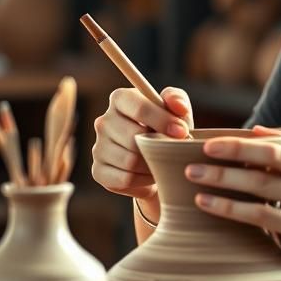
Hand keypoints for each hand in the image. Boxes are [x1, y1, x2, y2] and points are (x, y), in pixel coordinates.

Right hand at [91, 86, 191, 205]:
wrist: (159, 161)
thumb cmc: (167, 130)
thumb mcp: (177, 111)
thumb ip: (178, 100)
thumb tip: (179, 107)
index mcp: (120, 99)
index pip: (139, 107)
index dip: (163, 120)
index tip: (182, 131)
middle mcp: (104, 121)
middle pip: (133, 137)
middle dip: (159, 146)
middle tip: (173, 150)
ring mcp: (98, 147)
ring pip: (130, 160)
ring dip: (153, 164)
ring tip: (163, 161)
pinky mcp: (98, 171)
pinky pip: (125, 179)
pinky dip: (144, 181)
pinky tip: (151, 175)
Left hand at [185, 125, 280, 280]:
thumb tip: (255, 130)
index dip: (246, 139)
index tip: (211, 141)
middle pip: (271, 156)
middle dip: (232, 150)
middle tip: (199, 152)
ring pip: (261, 184)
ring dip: (223, 177)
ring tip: (193, 175)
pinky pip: (260, 214)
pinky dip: (229, 206)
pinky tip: (206, 203)